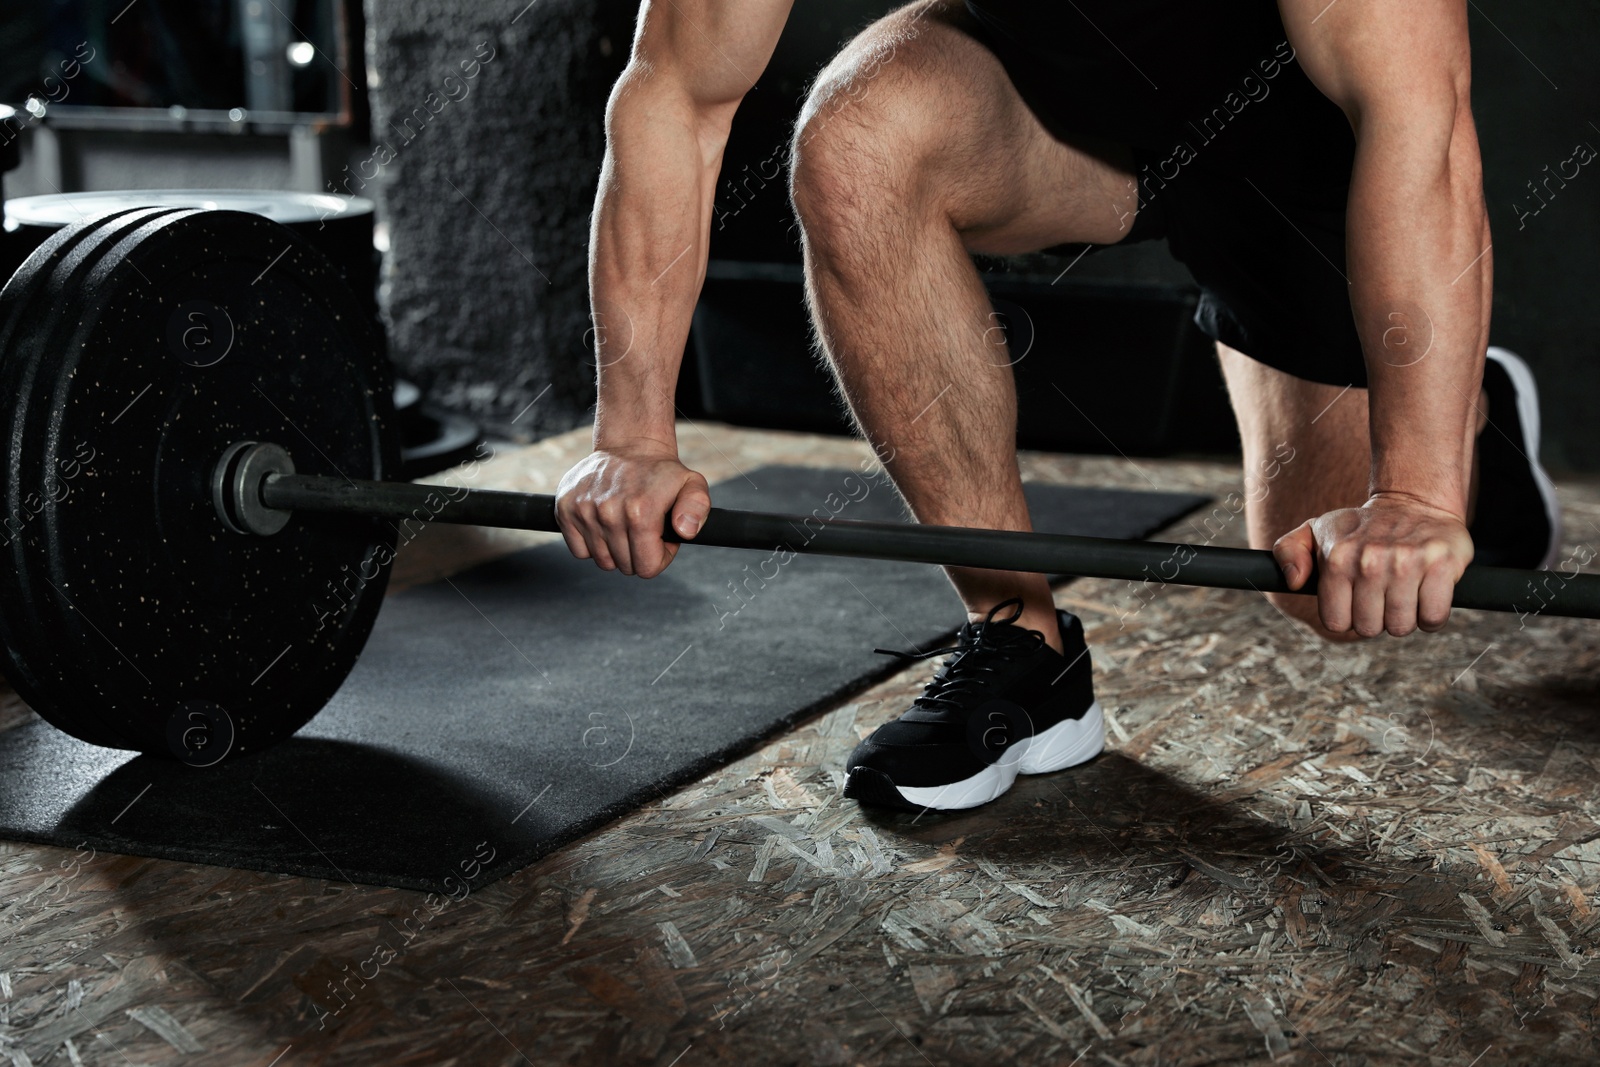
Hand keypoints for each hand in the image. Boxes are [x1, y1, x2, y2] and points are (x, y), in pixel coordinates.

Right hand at [555, 443, 710, 577]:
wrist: (629, 445)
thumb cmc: (661, 471)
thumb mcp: (693, 485)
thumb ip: (697, 509)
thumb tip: (684, 531)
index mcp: (640, 512)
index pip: (647, 568)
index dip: (659, 558)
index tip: (660, 539)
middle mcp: (608, 513)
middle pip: (625, 567)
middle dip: (639, 553)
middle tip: (644, 528)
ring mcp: (584, 510)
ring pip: (602, 561)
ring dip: (615, 549)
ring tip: (625, 524)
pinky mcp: (565, 509)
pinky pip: (579, 551)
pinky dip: (592, 544)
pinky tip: (605, 524)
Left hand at [1273, 493, 1472, 636]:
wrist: (1415, 502)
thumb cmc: (1361, 527)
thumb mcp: (1315, 530)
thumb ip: (1288, 552)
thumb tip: (1294, 581)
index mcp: (1338, 558)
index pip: (1336, 622)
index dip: (1347, 617)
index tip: (1355, 601)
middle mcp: (1370, 560)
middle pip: (1369, 628)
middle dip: (1376, 619)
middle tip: (1382, 595)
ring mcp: (1408, 562)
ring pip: (1401, 626)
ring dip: (1404, 618)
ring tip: (1403, 593)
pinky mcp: (1442, 564)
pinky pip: (1434, 617)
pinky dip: (1431, 615)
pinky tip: (1426, 596)